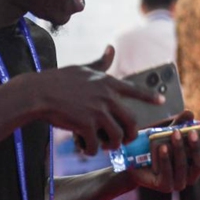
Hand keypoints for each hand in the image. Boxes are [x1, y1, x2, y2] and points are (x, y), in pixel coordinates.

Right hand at [32, 46, 160, 154]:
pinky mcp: (86, 125)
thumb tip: (111, 48)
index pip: (135, 90)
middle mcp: (107, 97)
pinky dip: (91, 151)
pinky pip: (96, 145)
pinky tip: (84, 148)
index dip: (150, 96)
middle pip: (131, 121)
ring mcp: (98, 112)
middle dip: (130, 134)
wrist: (37, 93)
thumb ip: (100, 63)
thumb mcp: (83, 68)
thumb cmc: (58, 80)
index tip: (162, 101)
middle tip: (124, 140)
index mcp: (107, 83)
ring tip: (103, 146)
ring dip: (111, 145)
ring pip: (117, 136)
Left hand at [128, 110, 199, 191]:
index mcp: (195, 163)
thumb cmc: (152, 146)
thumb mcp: (166, 131)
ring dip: (180, 150)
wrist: (130, 161)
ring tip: (174, 135)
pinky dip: (166, 159)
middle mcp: (190, 175)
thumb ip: (179, 123)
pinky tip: (163, 148)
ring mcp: (178, 183)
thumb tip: (190, 113)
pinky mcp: (164, 186)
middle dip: (198, 148)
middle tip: (192, 133)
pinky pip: (168, 173)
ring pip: (185, 167)